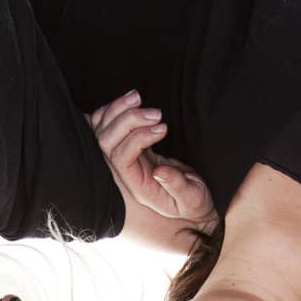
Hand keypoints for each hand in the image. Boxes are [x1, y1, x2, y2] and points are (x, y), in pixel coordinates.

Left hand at [88, 90, 216, 248]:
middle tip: (156, 111)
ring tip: (138, 97)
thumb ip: (177, 186)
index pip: (122, 158)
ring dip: (118, 110)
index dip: (138, 138)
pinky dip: (115, 111)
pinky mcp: (133, 147)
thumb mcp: (192, 199)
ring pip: (105, 132)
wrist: (195, 204)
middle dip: (128, 120)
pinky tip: (131, 101)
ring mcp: (127, 159)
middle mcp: (127, 173)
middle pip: (108, 143)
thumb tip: (160, 172)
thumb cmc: (195, 202)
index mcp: (138, 187)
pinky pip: (111, 127)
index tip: (163, 126)